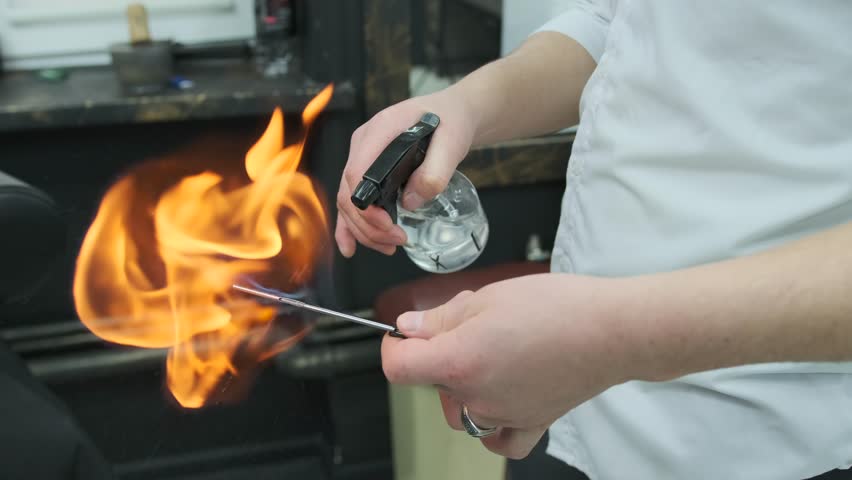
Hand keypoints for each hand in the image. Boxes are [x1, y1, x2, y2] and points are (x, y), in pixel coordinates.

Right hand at [335, 88, 476, 256]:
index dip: (366, 205)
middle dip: (368, 225)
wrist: (451, 113)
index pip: (358, 172)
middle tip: (398, 242)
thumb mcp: (453, 143)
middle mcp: (364, 142)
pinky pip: (351, 200)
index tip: (390, 225)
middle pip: (349, 192)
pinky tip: (350, 247)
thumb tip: (410, 202)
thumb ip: (435, 171)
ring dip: (363, 230)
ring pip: (348, 201)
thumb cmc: (451, 122)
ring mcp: (362, 155)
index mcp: (381, 130)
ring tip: (389, 247)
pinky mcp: (366, 168)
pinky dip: (349, 225)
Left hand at [381, 273, 639, 458]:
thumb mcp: (488, 297)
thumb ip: (441, 318)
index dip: (392, 347)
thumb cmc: (558, 308)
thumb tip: (409, 328)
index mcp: (460, 360)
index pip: (398, 367)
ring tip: (491, 353)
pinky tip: (497, 401)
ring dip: (462, 387)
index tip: (400, 336)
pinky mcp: (532, 422)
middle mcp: (477, 396)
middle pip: (432, 385)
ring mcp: (504, 415)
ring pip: (461, 410)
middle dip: (438, 356)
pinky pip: (500, 440)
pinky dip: (492, 427)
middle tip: (467, 325)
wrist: (612, 329)